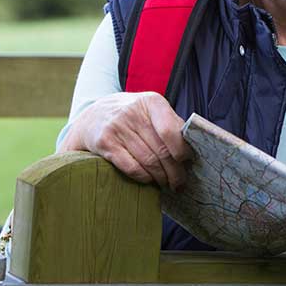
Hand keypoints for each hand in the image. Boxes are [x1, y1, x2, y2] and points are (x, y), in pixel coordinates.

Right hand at [60, 91, 191, 191]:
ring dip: (161, 177)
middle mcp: (133, 113)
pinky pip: (131, 167)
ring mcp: (117, 128)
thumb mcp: (151, 110)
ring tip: (168, 184)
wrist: (93, 116)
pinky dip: (144, 177)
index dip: (182, 150)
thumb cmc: (133, 116)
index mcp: (151, 102)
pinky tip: (150, 180)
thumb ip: (171, 124)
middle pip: (161, 149)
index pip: (170, 130)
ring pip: (148, 161)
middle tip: (181, 182)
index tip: (188, 162)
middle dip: (174, 170)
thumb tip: (193, 148)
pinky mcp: (104, 143)